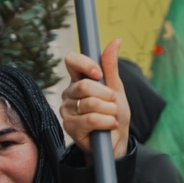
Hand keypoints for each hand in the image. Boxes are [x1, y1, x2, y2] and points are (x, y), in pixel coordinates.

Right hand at [61, 39, 130, 157]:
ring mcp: (67, 110)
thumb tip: (116, 40)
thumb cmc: (114, 113)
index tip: (100, 74)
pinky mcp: (69, 127)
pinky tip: (108, 126)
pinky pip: (91, 119)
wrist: (115, 141)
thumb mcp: (116, 88)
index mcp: (78, 80)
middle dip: (106, 95)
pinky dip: (106, 122)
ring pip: (90, 103)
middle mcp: (69, 93)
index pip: (71, 61)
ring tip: (111, 117)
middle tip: (113, 103)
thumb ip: (111, 66)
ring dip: (109, 110)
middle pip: (85, 85)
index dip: (86, 64)